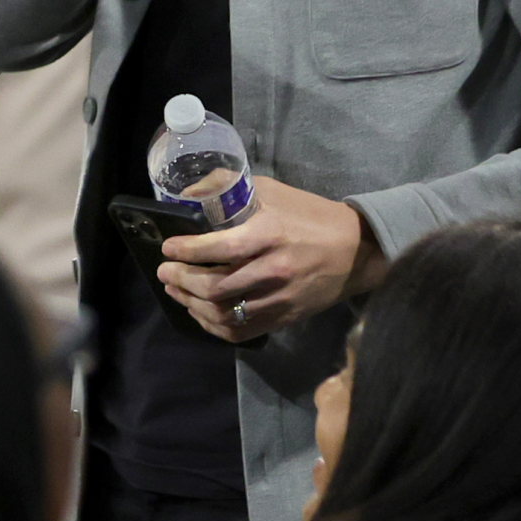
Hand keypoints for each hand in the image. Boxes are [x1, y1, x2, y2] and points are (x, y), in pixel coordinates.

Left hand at [158, 177, 374, 340]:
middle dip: (182, 281)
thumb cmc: (309, 215)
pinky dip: (215, 326)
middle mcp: (273, 270)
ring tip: (176, 291)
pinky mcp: (285, 318)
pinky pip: (242, 332)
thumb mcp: (271, 190)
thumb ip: (228, 187)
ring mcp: (280, 299)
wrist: (356, 250)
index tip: (168, 248)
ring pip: (225, 314)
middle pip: (217, 287)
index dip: (188, 251)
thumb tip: (188, 194)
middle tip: (165, 272)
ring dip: (193, 305)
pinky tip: (201, 313)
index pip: (220, 248)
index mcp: (269, 234)